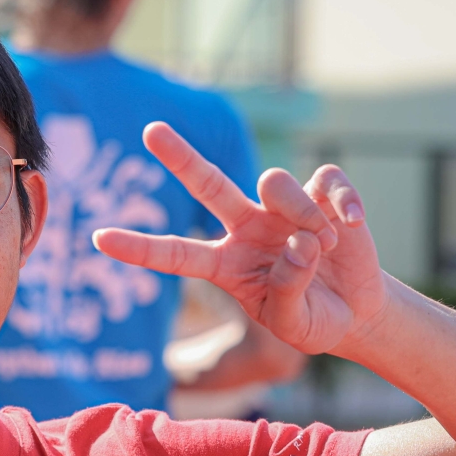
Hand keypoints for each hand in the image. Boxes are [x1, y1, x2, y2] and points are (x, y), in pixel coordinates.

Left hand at [93, 123, 387, 355]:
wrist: (357, 312)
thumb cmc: (313, 320)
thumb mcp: (294, 326)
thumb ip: (287, 292)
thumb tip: (299, 244)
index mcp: (225, 265)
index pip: (175, 255)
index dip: (139, 248)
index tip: (98, 239)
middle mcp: (246, 228)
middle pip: (207, 185)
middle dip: (180, 157)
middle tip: (149, 129)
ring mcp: (281, 208)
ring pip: (272, 182)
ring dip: (301, 215)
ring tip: (325, 246)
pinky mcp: (321, 194)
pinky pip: (324, 180)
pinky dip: (341, 201)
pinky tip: (352, 223)